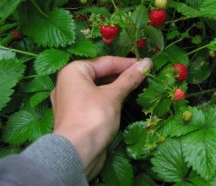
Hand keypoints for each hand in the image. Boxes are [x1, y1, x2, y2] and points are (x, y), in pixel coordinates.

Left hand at [50, 56, 151, 179]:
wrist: (76, 154)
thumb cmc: (93, 117)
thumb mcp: (114, 95)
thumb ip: (129, 78)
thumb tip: (146, 62)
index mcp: (73, 72)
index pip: (105, 62)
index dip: (126, 63)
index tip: (145, 63)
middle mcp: (69, 84)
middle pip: (100, 74)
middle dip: (121, 74)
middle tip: (142, 74)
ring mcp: (71, 101)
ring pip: (98, 88)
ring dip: (116, 87)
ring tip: (136, 85)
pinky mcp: (77, 115)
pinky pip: (95, 100)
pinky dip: (109, 98)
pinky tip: (123, 99)